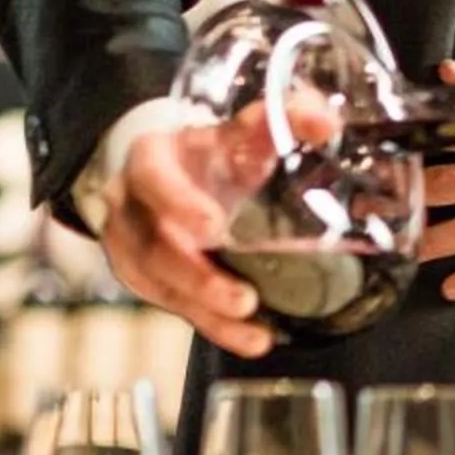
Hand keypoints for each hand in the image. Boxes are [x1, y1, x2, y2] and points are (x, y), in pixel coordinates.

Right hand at [101, 92, 341, 360]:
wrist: (169, 174)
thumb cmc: (214, 152)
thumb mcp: (246, 127)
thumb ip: (286, 116)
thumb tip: (325, 124)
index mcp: (151, 160)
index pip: (153, 178)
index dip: (178, 202)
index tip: (213, 227)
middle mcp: (130, 205)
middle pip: (153, 246)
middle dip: (197, 278)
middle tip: (244, 299)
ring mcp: (129, 246)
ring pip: (159, 285)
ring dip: (207, 311)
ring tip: (253, 328)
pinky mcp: (142, 278)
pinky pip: (172, 306)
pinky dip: (212, 327)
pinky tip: (250, 339)